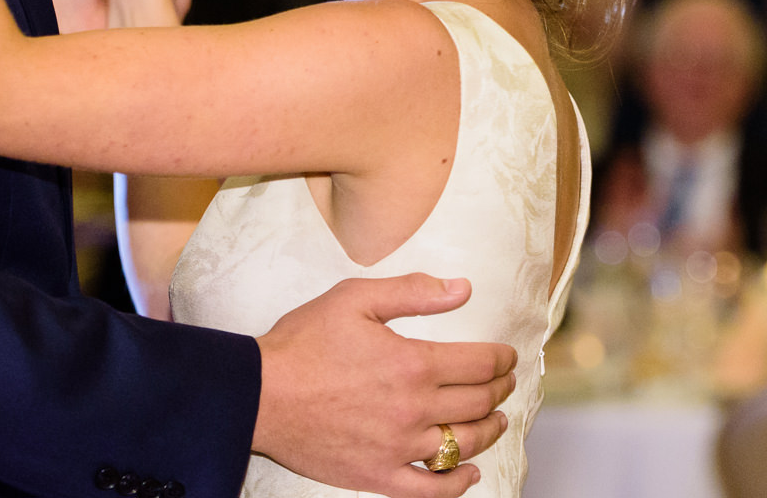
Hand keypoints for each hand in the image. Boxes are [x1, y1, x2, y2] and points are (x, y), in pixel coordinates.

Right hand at [253, 275, 515, 497]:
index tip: (507, 356)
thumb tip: (463, 289)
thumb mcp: (355, 299)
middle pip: (478, 402)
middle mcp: (413, 409)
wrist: (259, 395)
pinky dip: (458, 482)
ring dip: (490, 430)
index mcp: (413, 364)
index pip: (480, 364)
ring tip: (496, 419)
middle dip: (500, 390)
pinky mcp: (378, 477)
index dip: (502, 358)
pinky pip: (431, 490)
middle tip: (504, 382)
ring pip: (464, 444)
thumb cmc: (303, 342)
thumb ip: (413, 292)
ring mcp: (398, 448)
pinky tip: (471, 472)